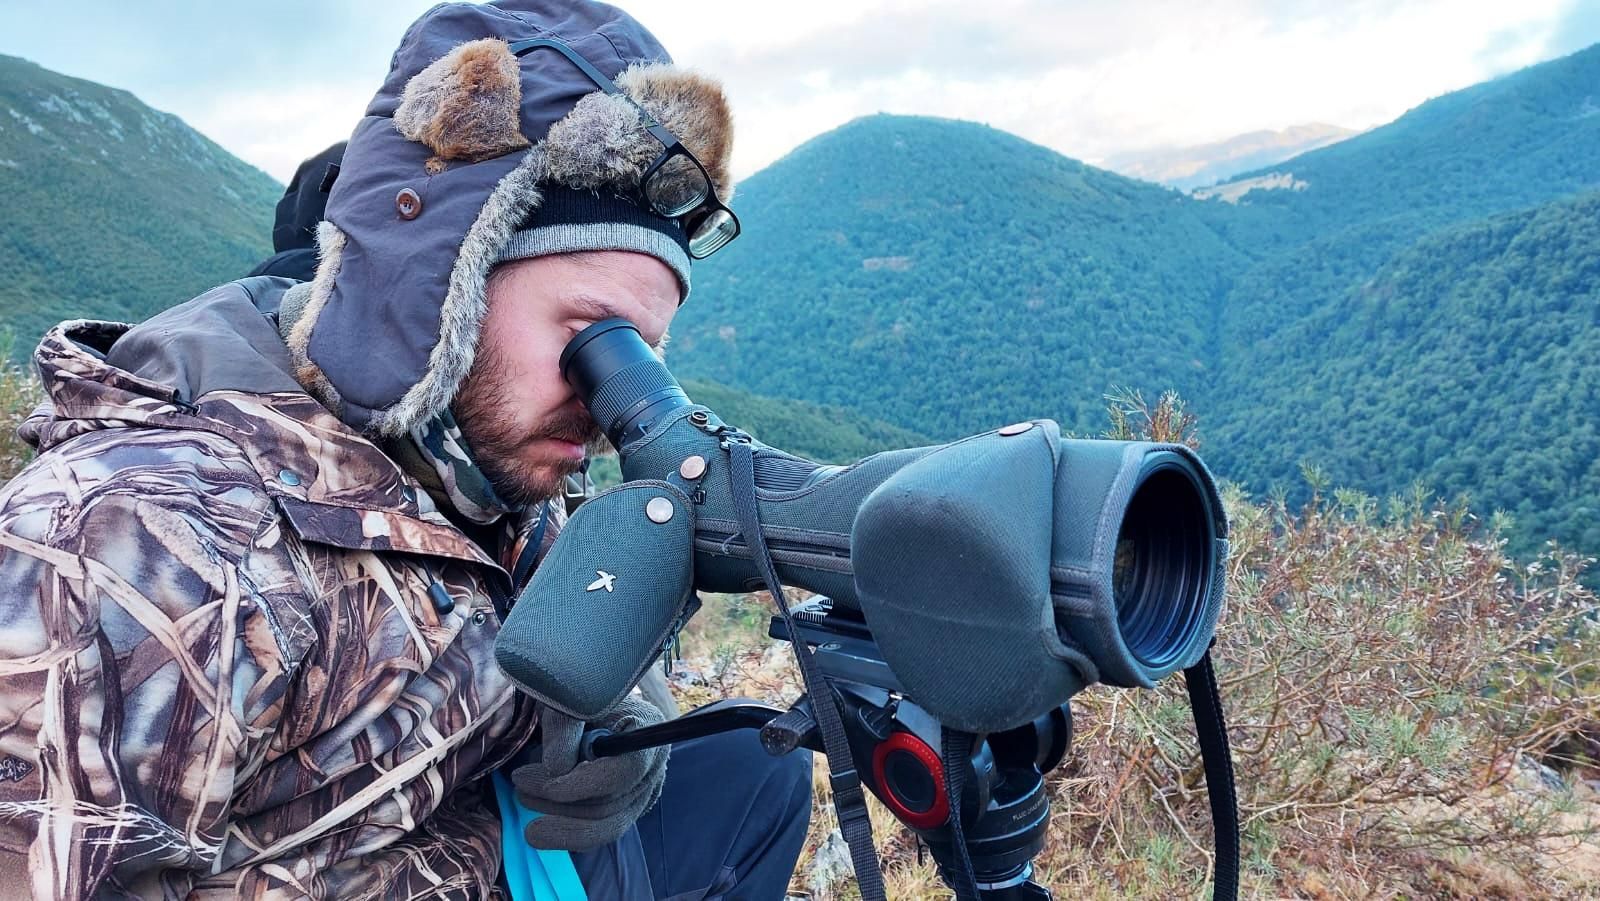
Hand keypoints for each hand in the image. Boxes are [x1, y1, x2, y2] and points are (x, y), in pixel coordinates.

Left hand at [511, 696, 668, 850]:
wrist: (590, 702)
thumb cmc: (581, 693)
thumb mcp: (568, 699)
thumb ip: (563, 727)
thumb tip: (557, 769)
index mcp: (647, 731)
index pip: (622, 771)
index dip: (578, 784)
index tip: (529, 779)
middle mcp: (653, 767)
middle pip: (612, 805)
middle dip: (557, 803)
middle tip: (518, 787)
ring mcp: (643, 793)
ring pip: (605, 825)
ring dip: (558, 819)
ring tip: (523, 798)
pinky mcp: (627, 809)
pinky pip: (599, 830)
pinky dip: (568, 829)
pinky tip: (542, 818)